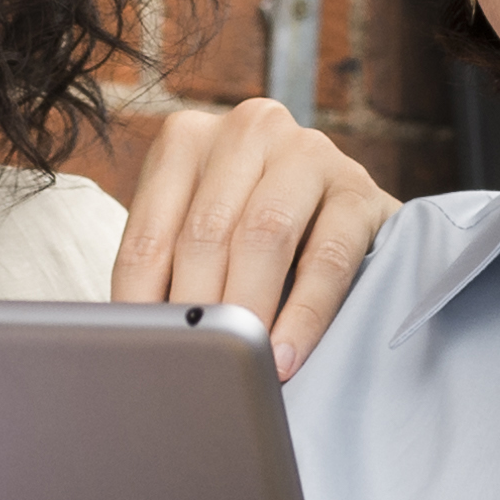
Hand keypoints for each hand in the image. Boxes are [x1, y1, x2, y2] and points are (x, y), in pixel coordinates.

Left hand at [113, 97, 399, 378]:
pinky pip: (328, 259)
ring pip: (264, 234)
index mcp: (186, 140)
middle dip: (196, 309)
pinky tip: (285, 355)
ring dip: (247, 309)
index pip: (150, 233)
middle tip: (191, 368)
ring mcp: (307, 152)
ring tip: (238, 363)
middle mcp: (246, 131)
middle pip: (206, 232)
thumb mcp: (206, 236)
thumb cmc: (258, 238)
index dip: (141, 302)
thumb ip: (172, 270)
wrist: (345, 215)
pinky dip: (303, 316)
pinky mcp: (358, 190)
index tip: (142, 356)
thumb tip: (145, 342)